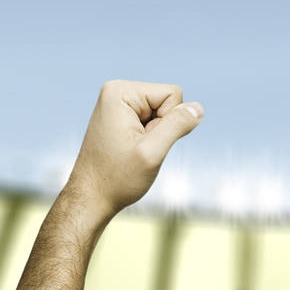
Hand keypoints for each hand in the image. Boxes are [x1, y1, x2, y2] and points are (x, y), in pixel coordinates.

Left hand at [63, 80, 202, 217]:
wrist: (91, 197)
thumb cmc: (117, 178)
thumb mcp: (152, 152)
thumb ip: (176, 126)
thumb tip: (198, 108)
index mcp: (120, 92)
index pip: (172, 94)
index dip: (170, 122)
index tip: (146, 142)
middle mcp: (116, 91)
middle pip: (167, 100)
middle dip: (162, 128)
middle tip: (140, 150)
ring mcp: (117, 104)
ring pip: (161, 112)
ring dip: (156, 135)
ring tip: (134, 152)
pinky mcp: (120, 116)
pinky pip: (151, 120)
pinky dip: (149, 138)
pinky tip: (132, 151)